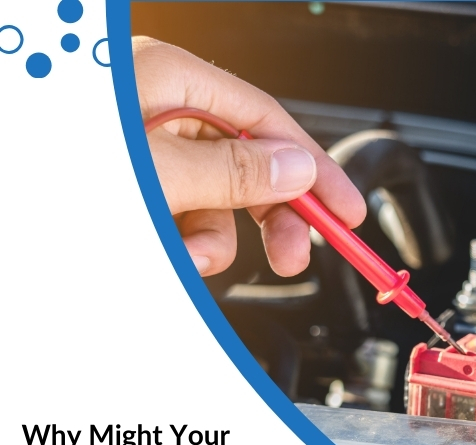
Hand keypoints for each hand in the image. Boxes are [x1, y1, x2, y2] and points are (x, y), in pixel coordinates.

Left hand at [133, 36, 365, 276]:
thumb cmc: (56, 172)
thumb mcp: (160, 173)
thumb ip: (233, 172)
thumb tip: (297, 171)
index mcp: (169, 80)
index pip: (266, 120)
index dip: (313, 169)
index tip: (345, 210)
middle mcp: (157, 109)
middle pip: (244, 163)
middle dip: (269, 216)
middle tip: (291, 257)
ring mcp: (141, 148)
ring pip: (210, 199)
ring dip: (211, 241)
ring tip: (190, 259)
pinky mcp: (130, 185)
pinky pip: (178, 214)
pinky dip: (181, 242)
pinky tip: (171, 254)